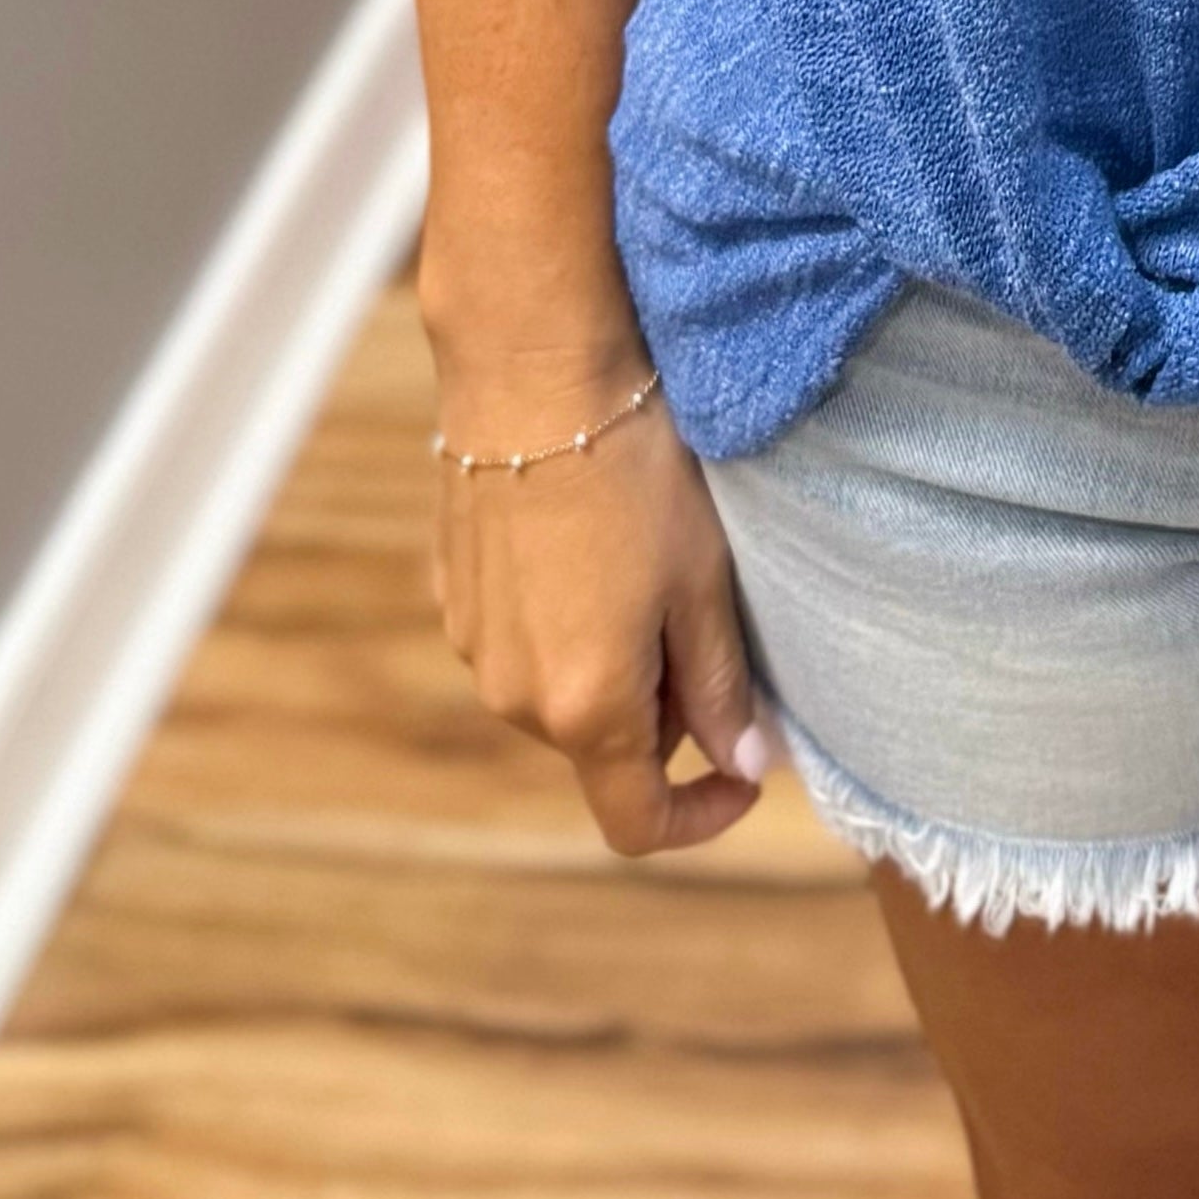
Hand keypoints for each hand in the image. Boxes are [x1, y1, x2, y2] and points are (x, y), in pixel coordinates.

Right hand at [430, 336, 768, 859]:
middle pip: (604, 748)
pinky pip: (523, 642)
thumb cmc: (636, 475)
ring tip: (650, 568)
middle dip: (665, 712)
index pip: (636, 822)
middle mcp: (514, 698)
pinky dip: (566, 623)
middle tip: (705, 620)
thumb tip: (745, 766)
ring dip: (613, 665)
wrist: (534, 376)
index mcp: (584, 709)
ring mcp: (474, 649)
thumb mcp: (703, 582)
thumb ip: (721, 687)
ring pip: (562, 694)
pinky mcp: (453, 598)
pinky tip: (592, 544)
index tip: (745, 772)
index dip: (699, 815)